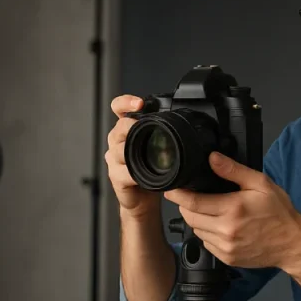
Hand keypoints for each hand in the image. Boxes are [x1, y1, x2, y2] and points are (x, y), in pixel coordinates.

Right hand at [106, 95, 159, 218]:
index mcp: (127, 129)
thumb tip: (185, 121)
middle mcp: (117, 140)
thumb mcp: (157, 146)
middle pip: (120, 127)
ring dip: (135, 153)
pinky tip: (143, 176)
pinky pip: (124, 171)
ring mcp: (114, 158)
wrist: (143, 197)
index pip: (118, 108)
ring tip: (148, 156)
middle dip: (132, 127)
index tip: (139, 103)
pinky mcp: (115, 176)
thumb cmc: (152, 170)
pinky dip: (135, 174)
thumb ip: (162, 132)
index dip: (126, 102)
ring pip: (121, 150)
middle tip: (146, 130)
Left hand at [164, 151, 300, 270]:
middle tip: (192, 197)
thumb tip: (212, 158)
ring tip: (210, 211)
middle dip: (186, 206)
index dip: (178, 195)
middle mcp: (226, 230)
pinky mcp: (227, 258)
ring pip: (197, 231)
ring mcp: (225, 247)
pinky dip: (207, 233)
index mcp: (232, 209)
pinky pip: (206, 243)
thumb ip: (234, 171)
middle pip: (190, 217)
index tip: (171, 189)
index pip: (193, 202)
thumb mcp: (261, 184)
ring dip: (197, 219)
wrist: (292, 244)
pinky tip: (220, 226)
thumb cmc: (279, 212)